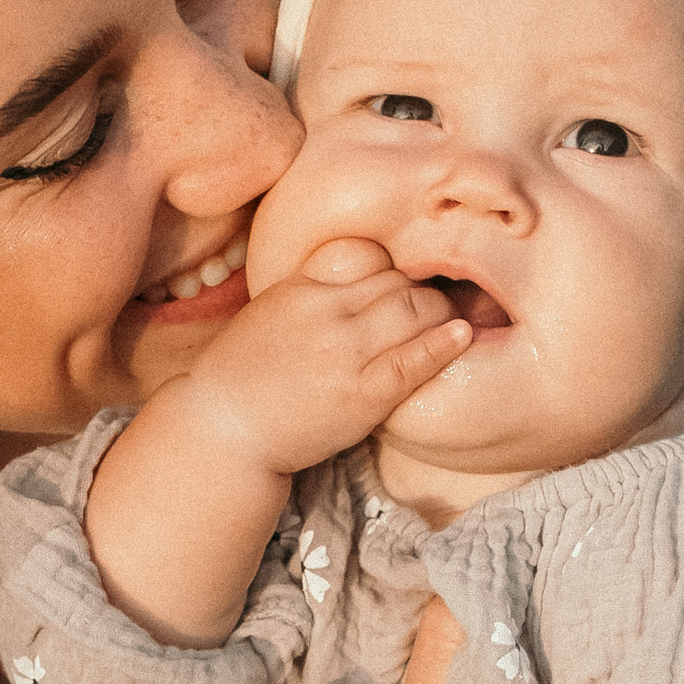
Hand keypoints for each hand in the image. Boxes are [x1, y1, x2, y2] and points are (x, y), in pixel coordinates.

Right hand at [181, 238, 472, 481]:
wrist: (222, 430)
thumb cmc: (245, 378)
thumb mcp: (270, 313)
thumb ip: (312, 291)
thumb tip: (361, 278)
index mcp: (300, 288)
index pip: (363, 253)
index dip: (390, 266)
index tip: (400, 282)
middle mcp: (323, 312)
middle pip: (396, 279)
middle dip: (422, 290)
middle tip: (434, 307)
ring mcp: (344, 352)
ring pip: (413, 309)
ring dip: (439, 313)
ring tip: (448, 322)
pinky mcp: (362, 394)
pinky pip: (414, 360)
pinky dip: (443, 344)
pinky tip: (461, 336)